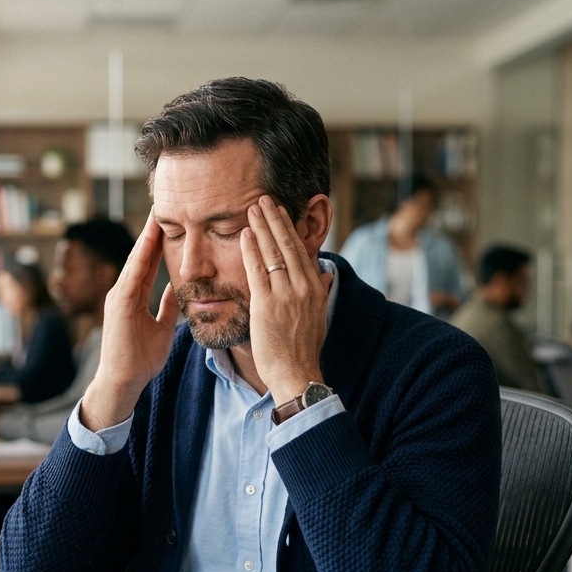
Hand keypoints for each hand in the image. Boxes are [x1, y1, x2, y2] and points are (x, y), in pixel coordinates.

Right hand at [80, 210, 180, 430]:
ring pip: (136, 260)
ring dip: (146, 237)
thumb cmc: (140, 359)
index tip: (169, 221)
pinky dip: (140, 257)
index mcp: (134, 296)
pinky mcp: (118, 304)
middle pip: (141, 255)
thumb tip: (176, 289)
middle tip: (161, 205)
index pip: (148, 262)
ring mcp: (119, 296)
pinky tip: (149, 241)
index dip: (158, 241)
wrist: (124, 381)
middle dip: (151, 231)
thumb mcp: (162, 327)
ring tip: (156, 214)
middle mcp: (124, 291)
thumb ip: (166, 307)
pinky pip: (132, 275)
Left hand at [241, 196, 334, 405]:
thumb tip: (327, 274)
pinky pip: (257, 270)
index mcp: (316, 289)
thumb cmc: (304, 350)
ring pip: (273, 252)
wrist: (296, 373)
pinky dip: (251, 249)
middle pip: (289, 244)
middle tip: (265, 198)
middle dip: (276, 219)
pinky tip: (245, 233)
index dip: (290, 228)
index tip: (282, 211)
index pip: (302, 250)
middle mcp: (303, 287)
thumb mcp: (319, 317)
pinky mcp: (267, 304)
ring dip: (261, 227)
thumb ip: (322, 292)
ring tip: (253, 207)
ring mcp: (286, 294)